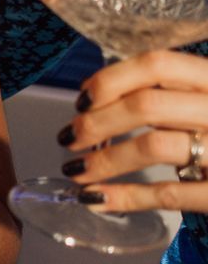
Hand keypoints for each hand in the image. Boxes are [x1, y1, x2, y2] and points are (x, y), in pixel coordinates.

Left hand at [60, 49, 207, 214]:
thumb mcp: (206, 100)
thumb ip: (169, 94)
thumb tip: (96, 97)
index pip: (158, 65)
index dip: (112, 78)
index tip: (82, 99)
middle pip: (147, 106)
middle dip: (96, 123)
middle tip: (69, 138)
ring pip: (153, 148)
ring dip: (103, 161)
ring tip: (76, 170)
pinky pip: (169, 193)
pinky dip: (125, 197)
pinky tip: (96, 199)